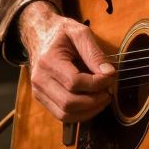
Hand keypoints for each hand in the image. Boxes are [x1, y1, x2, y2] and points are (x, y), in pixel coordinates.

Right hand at [19, 1, 115, 121]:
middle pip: (69, 103)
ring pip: (65, 114)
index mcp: (48, 61)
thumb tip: (109, 73)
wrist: (39, 34)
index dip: (97, 83)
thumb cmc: (60, 32)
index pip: (74, 82)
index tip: (110, 76)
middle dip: (94, 101)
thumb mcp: (79, 33)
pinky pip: (61, 116)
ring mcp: (38, 91)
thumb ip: (94, 52)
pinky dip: (80, 114)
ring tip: (102, 98)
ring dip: (89, 111)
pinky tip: (92, 103)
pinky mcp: (41, 98)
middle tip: (108, 91)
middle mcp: (39, 79)